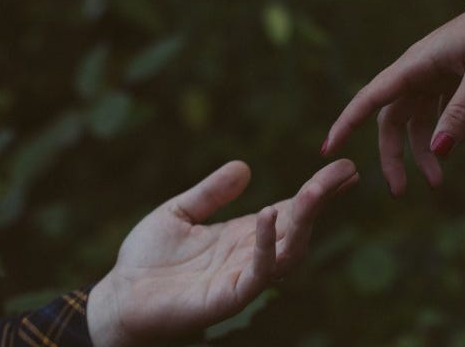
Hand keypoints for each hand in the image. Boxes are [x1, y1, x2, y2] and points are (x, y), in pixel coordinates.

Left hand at [86, 159, 358, 345]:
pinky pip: (258, 272)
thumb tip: (245, 167)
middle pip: (298, 226)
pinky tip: (270, 215)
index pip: (290, 210)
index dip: (318, 190)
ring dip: (305, 219)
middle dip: (322, 199)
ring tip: (316, 189)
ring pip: (289, 250)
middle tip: (345, 172)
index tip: (345, 168)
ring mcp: (243, 277)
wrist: (119, 297)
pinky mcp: (229, 297)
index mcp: (242, 235)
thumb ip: (210, 193)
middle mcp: (250, 255)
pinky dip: (268, 245)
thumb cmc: (145, 260)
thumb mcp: (179, 213)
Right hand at [323, 0, 464, 194]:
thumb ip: (462, 112)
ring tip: (436, 182)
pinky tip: (447, 152)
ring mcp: (433, 72)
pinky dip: (437, 135)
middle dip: (391, 155)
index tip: (327, 150)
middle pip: (389, 118)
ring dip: (419, 151)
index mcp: (416, 62)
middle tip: (399, 192)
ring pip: (412, 119)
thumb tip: (439, 153)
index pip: (371, 98)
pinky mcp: (450, 75)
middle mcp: (417, 67)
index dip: (346, 124)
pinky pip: (433, 111)